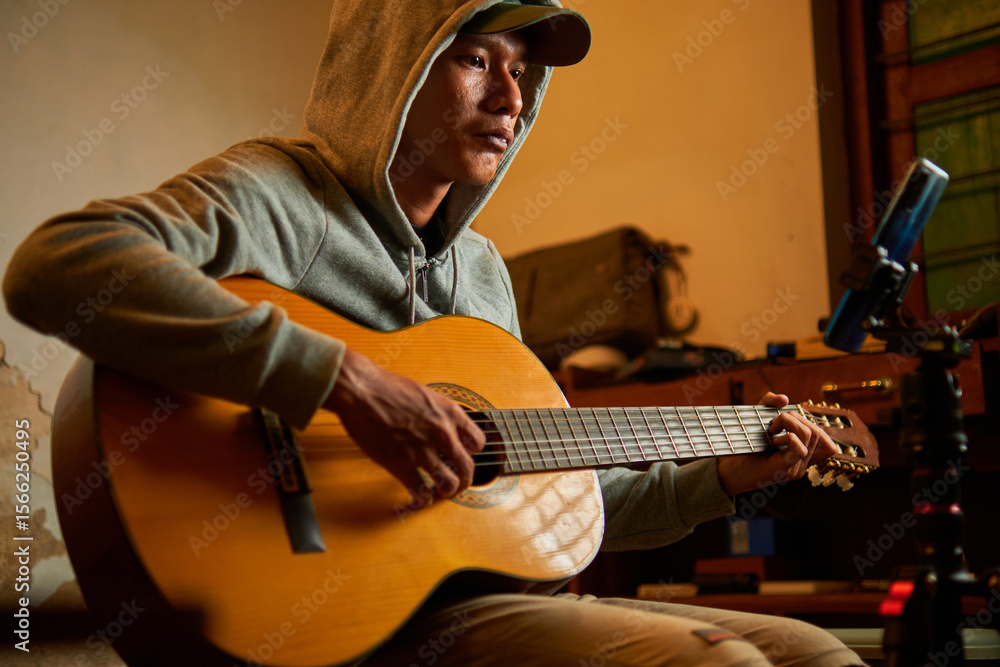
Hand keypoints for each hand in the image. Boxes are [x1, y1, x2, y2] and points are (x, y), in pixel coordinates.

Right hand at [323, 349, 484, 507]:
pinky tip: (421, 496)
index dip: (471, 452)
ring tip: (441, 491)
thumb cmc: (387, 387)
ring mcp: (423, 452)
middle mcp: (442, 434)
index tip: (463, 455)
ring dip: (447, 491)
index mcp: (450, 413)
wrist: (362, 391)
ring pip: (449, 484)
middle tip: (459, 483)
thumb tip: (445, 427)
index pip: (477, 442)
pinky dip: (423, 498)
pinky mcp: (401, 465)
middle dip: (465, 480)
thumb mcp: (426, 395)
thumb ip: (439, 414)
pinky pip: (421, 491)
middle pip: (467, 468)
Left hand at [715, 392, 838, 495]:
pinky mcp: (785, 469)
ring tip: (771, 430)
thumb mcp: (757, 420)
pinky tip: (772, 440)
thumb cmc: (742, 447)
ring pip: (811, 435)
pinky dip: (787, 437)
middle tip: (773, 423)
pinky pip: (800, 449)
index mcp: (801, 455)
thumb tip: (784, 399)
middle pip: (818, 432)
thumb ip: (769, 404)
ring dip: (789, 423)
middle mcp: (802, 464)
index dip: (813, 425)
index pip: (829, 444)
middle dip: (795, 418)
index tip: (788, 422)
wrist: (726, 471)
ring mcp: (796, 468)